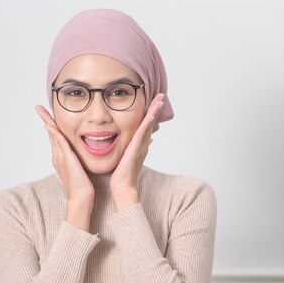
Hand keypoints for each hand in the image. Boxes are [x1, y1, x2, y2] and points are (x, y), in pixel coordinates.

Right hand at [35, 105, 93, 230]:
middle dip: (45, 119)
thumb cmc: (82, 185)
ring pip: (52, 135)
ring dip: (47, 121)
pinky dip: (54, 133)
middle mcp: (58, 156)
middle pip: (50, 133)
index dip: (51, 125)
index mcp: (61, 157)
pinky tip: (50, 125)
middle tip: (38, 108)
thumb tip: (80, 153)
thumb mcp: (79, 168)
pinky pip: (58, 143)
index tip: (47, 115)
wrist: (81, 197)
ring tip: (41, 111)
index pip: (55, 137)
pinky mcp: (66, 159)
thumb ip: (77, 159)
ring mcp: (60, 157)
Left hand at [110, 94, 163, 210]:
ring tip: (160, 100)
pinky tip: (151, 113)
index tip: (155, 103)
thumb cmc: (121, 175)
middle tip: (162, 96)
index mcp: (139, 145)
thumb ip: (132, 150)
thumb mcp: (127, 158)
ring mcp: (140, 146)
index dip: (151, 114)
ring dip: (155, 111)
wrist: (122, 186)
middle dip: (156, 109)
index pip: (146, 126)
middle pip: (151, 123)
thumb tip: (138, 144)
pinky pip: (143, 132)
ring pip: (149, 125)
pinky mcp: (136, 148)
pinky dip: (148, 122)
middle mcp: (142, 144)